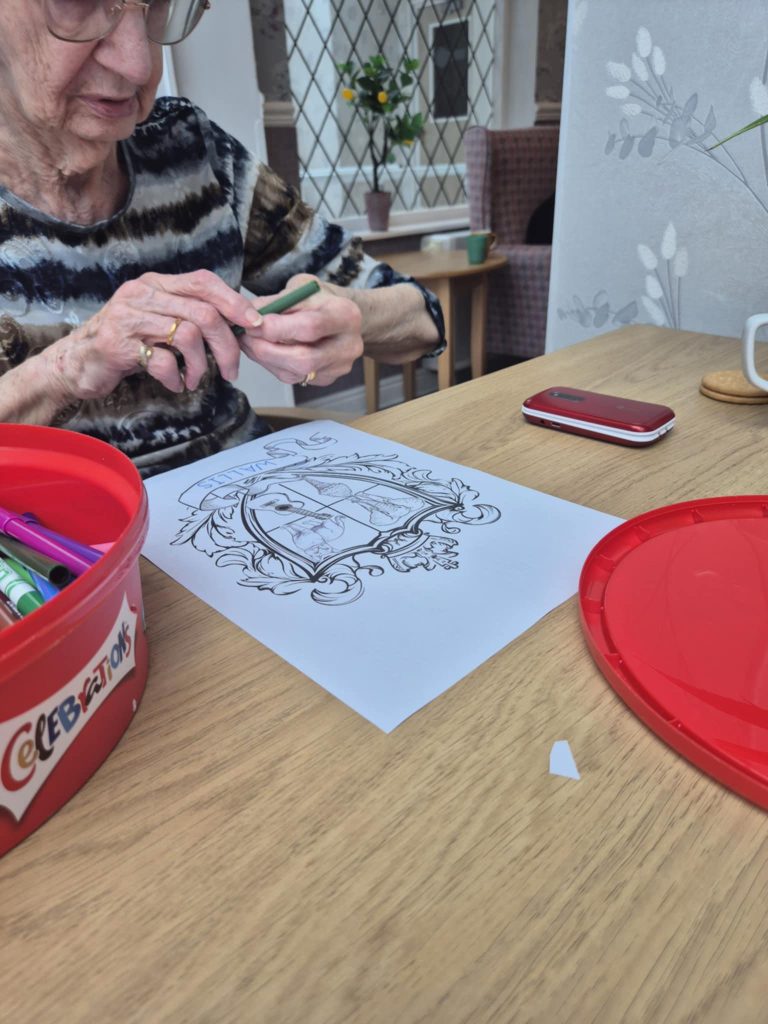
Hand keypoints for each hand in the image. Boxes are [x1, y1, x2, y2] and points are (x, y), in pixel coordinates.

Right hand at [45, 269, 263, 400]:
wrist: (79, 362)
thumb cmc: (127, 343)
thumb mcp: (159, 320)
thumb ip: (190, 315)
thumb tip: (239, 324)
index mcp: (157, 284)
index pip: (203, 281)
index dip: (234, 301)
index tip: (255, 324)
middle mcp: (142, 294)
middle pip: (204, 313)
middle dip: (226, 346)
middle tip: (231, 370)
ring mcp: (129, 317)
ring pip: (188, 335)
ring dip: (200, 366)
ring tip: (196, 379)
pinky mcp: (118, 344)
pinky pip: (163, 361)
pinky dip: (176, 378)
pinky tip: (175, 384)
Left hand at [238, 274, 362, 385]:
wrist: (340, 317)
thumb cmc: (319, 300)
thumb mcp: (300, 288)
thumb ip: (277, 302)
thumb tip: (248, 316)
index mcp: (346, 315)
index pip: (310, 327)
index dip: (276, 328)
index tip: (251, 323)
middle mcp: (348, 345)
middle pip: (304, 359)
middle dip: (267, 349)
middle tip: (244, 337)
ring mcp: (339, 367)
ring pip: (295, 373)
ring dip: (265, 359)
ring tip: (249, 342)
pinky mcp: (327, 379)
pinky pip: (293, 378)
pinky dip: (272, 365)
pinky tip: (262, 351)